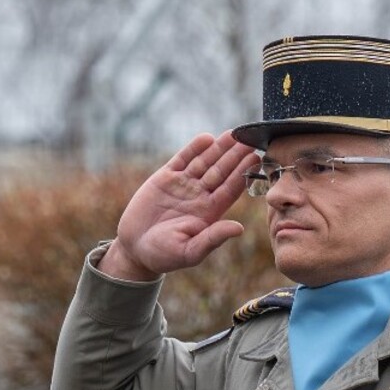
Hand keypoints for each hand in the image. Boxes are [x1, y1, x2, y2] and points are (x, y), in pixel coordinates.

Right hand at [100, 132, 255, 281]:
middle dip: (234, 156)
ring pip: (204, 162)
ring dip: (219, 148)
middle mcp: (199, 196)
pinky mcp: (165, 178)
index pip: (230, 189)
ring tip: (233, 134)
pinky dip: (194, 149)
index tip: (255, 159)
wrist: (133, 248)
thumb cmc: (163, 255)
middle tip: (250, 139)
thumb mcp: (190, 252)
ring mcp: (183, 185)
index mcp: (209, 213)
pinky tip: (207, 138)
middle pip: (221, 171)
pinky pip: (182, 159)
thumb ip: (213, 238)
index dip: (242, 174)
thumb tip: (239, 229)